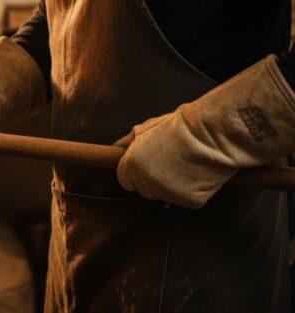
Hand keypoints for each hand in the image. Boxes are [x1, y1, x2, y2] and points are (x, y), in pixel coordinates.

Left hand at [116, 56, 294, 208]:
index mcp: (132, 163)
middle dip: (155, 179)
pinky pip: (186, 200)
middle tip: (173, 162)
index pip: (125, 180)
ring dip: (173, 185)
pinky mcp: (189, 201)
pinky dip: (193, 190)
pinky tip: (199, 173)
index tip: (150, 165)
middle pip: (144, 190)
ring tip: (187, 164)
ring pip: (164, 195)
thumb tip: (113, 149)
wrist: (215, 132)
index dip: (137, 172)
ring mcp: (167, 192)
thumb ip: (128, 142)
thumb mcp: (149, 128)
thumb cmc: (183, 126)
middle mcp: (146, 180)